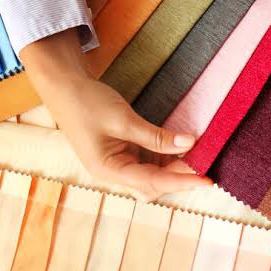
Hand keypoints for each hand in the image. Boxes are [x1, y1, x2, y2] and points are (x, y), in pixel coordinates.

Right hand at [21, 29, 210, 201]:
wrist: (63, 86)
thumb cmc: (86, 103)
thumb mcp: (124, 119)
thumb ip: (156, 136)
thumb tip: (190, 144)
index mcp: (108, 169)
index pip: (153, 182)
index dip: (182, 181)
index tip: (207, 181)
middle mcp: (113, 172)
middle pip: (154, 184)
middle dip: (180, 176)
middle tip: (206, 163)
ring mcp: (117, 162)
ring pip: (153, 174)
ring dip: (174, 166)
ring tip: (198, 155)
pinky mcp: (122, 152)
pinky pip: (148, 161)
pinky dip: (166, 156)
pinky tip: (181, 147)